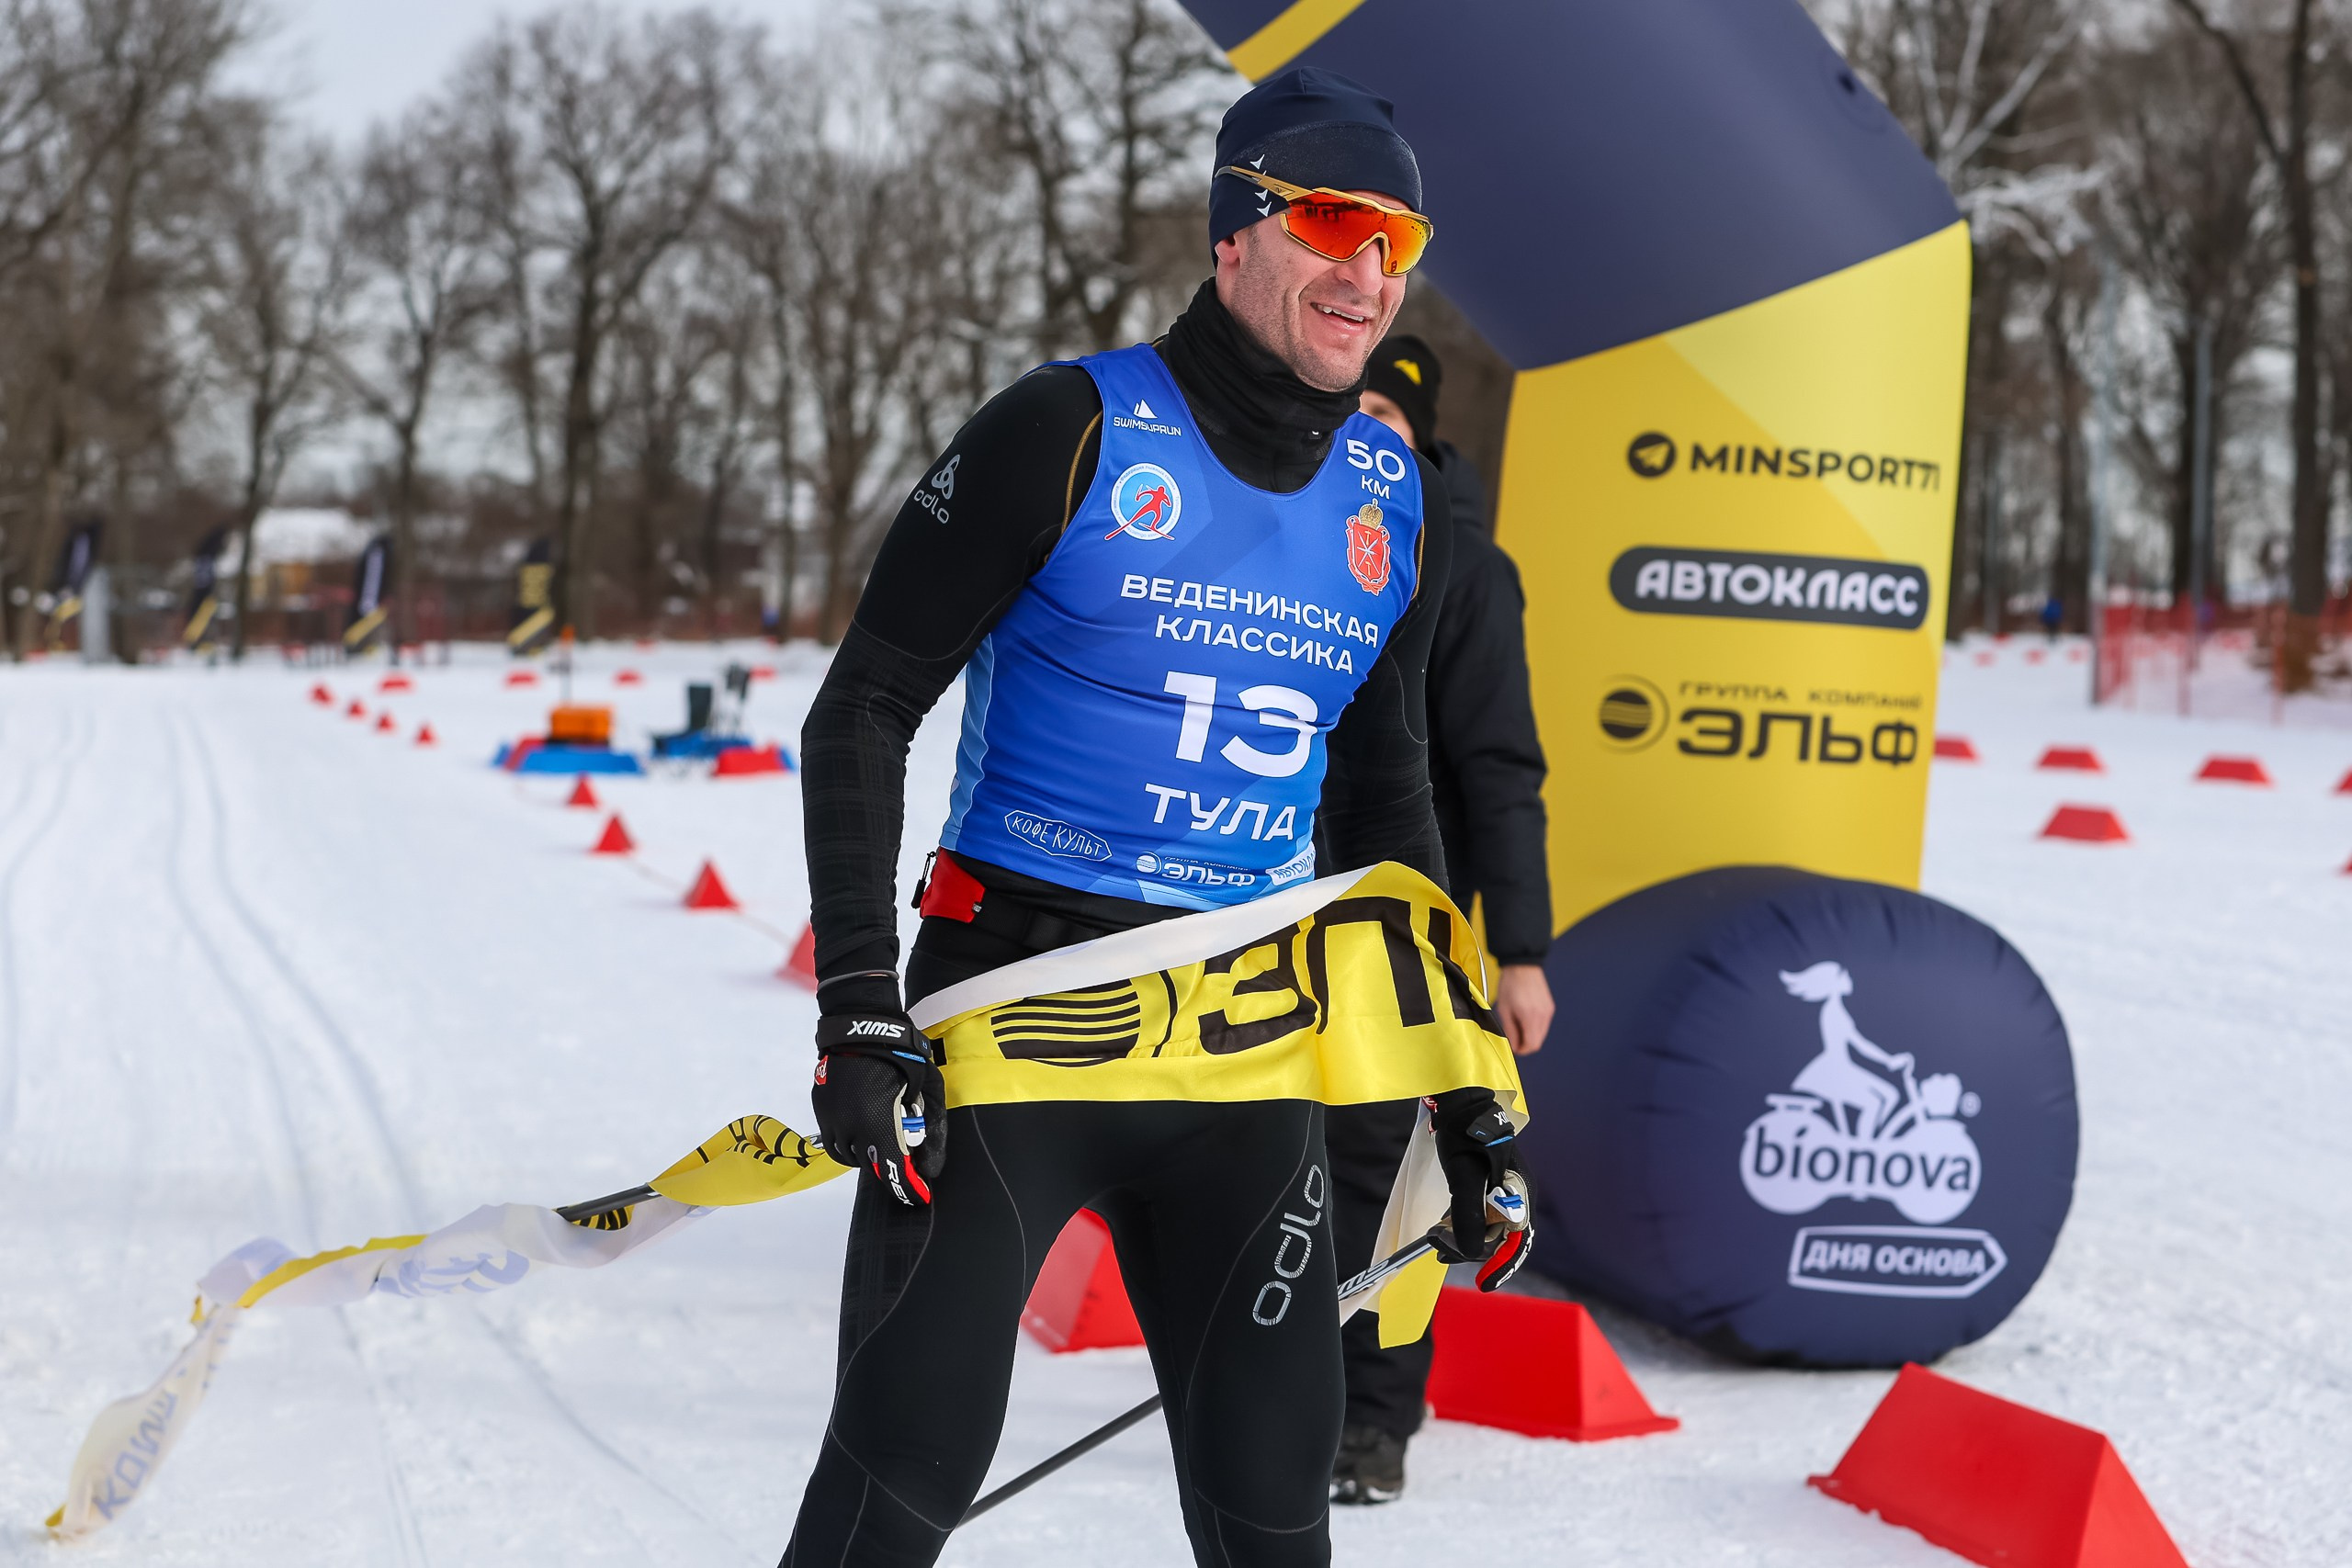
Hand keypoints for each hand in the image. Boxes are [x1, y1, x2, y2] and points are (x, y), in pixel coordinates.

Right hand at [811, 1014, 946, 1204]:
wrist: (861, 1024)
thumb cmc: (903, 1055)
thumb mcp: (928, 1089)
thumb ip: (931, 1130)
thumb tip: (931, 1167)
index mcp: (878, 1124)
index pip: (892, 1171)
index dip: (907, 1188)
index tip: (920, 1196)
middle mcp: (850, 1128)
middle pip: (871, 1166)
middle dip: (890, 1168)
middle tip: (908, 1163)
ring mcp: (831, 1119)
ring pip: (849, 1156)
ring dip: (868, 1156)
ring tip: (885, 1143)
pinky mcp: (821, 1109)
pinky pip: (835, 1139)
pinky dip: (852, 1142)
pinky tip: (866, 1130)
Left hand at [1426, 1088, 1533, 1290]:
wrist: (1459, 1097)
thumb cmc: (1464, 1131)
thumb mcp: (1464, 1175)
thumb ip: (1469, 1214)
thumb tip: (1470, 1252)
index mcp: (1520, 1193)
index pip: (1516, 1241)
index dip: (1502, 1266)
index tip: (1483, 1285)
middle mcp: (1518, 1194)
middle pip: (1500, 1237)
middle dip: (1471, 1249)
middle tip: (1438, 1251)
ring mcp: (1505, 1189)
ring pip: (1489, 1227)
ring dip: (1464, 1237)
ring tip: (1437, 1239)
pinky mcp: (1491, 1184)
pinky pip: (1482, 1214)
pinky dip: (1464, 1223)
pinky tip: (1445, 1224)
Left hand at [1495, 964, 1554, 1055]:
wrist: (1522, 965)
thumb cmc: (1510, 985)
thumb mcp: (1504, 1009)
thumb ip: (1510, 1030)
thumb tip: (1513, 1045)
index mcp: (1530, 1018)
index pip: (1532, 1045)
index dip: (1522, 1050)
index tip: (1513, 1047)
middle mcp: (1543, 1016)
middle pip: (1538, 1042)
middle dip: (1526, 1043)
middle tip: (1514, 1036)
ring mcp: (1548, 1011)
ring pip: (1541, 1034)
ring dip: (1531, 1035)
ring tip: (1518, 1024)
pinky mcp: (1550, 1007)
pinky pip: (1544, 1024)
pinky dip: (1535, 1026)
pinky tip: (1525, 1017)